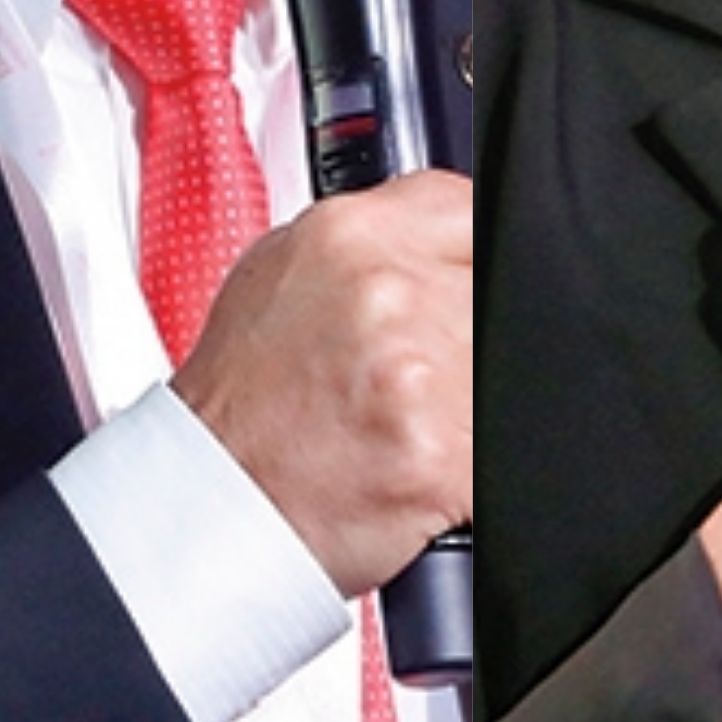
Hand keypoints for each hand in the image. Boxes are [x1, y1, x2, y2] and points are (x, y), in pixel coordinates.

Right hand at [173, 169, 473, 597]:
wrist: (209, 506)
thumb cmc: (244, 402)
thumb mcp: (283, 274)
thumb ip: (380, 241)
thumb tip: (456, 230)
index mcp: (351, 236)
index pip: (477, 215)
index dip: (478, 261)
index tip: (471, 291)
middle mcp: (390, 294)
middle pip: (503, 294)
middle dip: (478, 336)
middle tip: (433, 373)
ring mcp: (423, 372)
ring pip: (512, 367)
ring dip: (478, 400)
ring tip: (420, 420)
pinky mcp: (449, 453)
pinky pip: (509, 445)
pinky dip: (477, 464)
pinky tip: (424, 465)